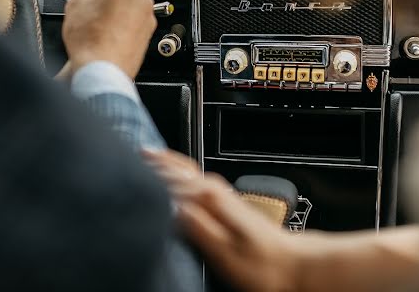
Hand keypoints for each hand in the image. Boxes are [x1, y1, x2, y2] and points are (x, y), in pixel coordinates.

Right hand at [62, 0, 157, 78]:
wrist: (101, 72)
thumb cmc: (90, 40)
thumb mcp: (78, 4)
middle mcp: (144, 1)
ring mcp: (147, 20)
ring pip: (136, 5)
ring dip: (123, 8)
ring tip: (101, 19)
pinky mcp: (147, 38)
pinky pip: (137, 23)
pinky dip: (126, 25)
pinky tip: (107, 33)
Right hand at [143, 150, 304, 291]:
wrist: (293, 265)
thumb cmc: (261, 265)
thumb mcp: (223, 250)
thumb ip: (196, 224)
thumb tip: (169, 206)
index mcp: (211, 197)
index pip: (170, 179)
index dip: (147, 174)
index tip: (126, 168)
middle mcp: (216, 190)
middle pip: (178, 168)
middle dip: (154, 160)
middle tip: (128, 152)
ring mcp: (222, 194)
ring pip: (187, 170)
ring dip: (166, 162)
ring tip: (145, 155)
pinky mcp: (225, 202)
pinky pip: (194, 178)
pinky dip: (179, 171)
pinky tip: (175, 175)